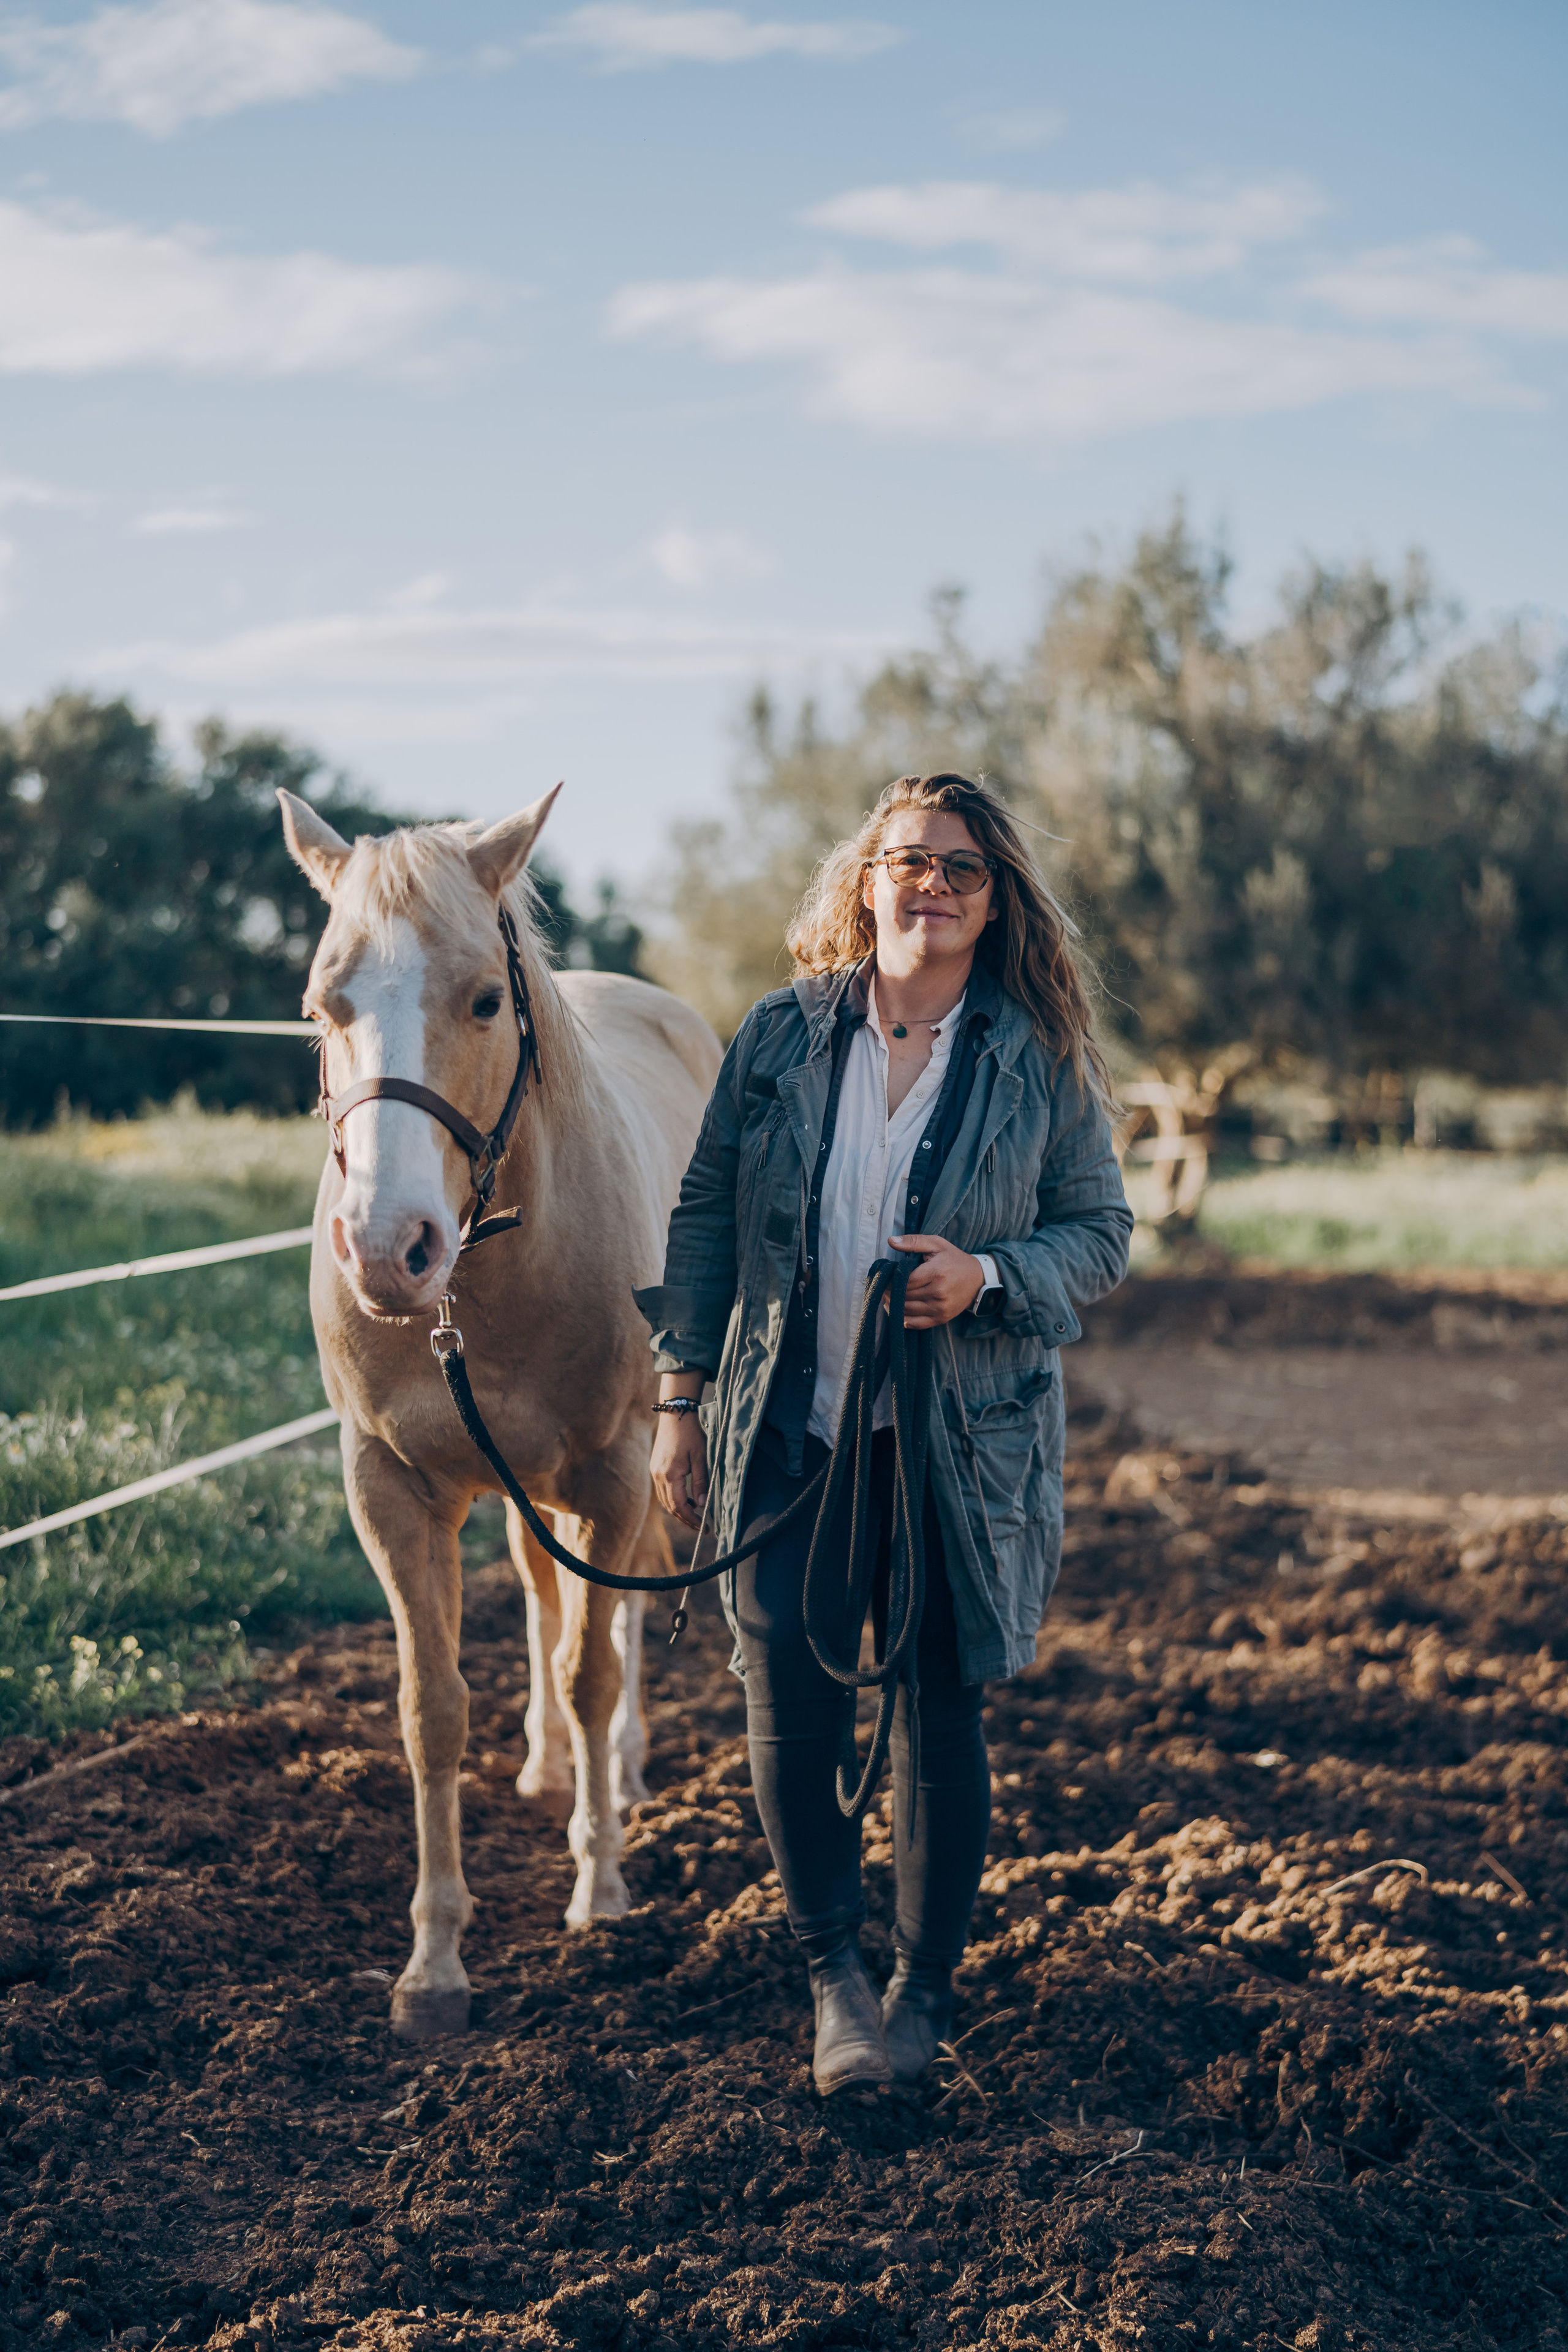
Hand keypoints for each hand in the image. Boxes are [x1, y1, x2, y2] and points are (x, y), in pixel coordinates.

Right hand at [651, 1408, 709, 1530]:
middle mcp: (658, 1476)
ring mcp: (654, 1472)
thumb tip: (701, 1504)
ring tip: (696, 1515)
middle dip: (685, 1519)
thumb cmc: (690, 1433)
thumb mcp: (701, 1457)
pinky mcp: (655, 1468)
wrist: (675, 1414)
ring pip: (665, 1500)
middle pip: (670, 1507)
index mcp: (669, 1474)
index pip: (678, 1506)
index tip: (703, 1527)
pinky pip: (663, 1490)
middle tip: (701, 1527)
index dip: (691, 1519)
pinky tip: (687, 1498)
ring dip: (679, 1510)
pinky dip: (674, 1498)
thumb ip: (701, 1482)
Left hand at [888, 1232, 987, 1328]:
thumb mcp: (936, 1244)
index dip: (893, 1280)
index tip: (888, 1277)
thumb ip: (913, 1241)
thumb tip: (890, 1241)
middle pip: (905, 1296)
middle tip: (885, 1287)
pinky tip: (897, 1311)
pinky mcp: (942, 1318)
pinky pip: (916, 1323)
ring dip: (894, 1305)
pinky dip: (903, 1319)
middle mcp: (938, 1292)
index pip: (905, 1281)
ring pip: (907, 1310)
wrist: (978, 1279)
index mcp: (936, 1273)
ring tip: (889, 1297)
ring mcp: (940, 1308)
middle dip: (891, 1292)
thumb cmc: (954, 1259)